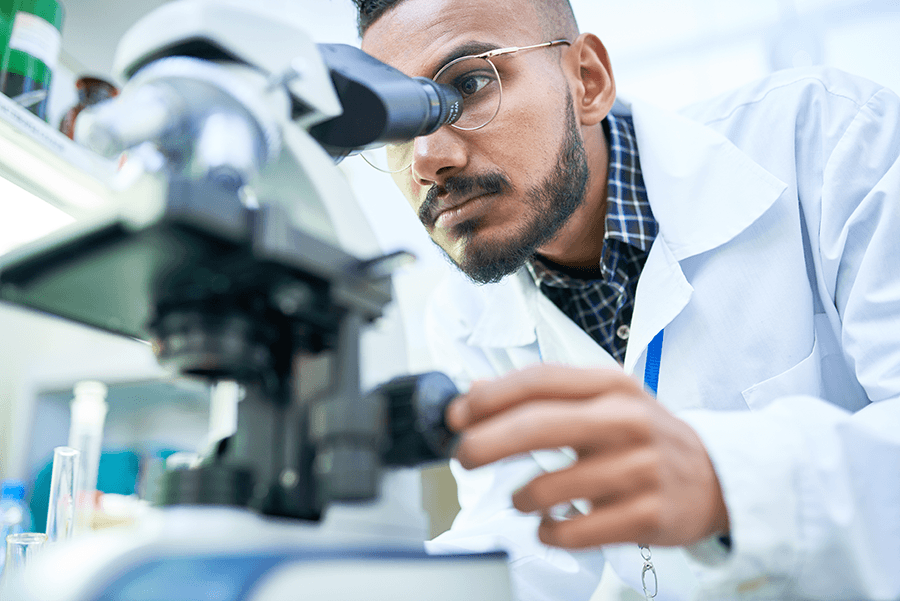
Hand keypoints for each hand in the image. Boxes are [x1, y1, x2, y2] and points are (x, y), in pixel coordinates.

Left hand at [446, 364, 728, 548]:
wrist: (717, 477)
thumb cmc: (645, 436)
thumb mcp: (605, 400)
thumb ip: (545, 394)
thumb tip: (476, 391)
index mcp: (611, 386)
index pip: (539, 381)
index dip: (490, 397)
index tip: (457, 415)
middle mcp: (626, 421)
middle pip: (538, 426)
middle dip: (486, 443)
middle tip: (463, 457)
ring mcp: (639, 469)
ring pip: (551, 487)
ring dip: (521, 497)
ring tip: (523, 498)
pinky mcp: (647, 515)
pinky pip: (575, 530)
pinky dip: (549, 531)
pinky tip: (549, 525)